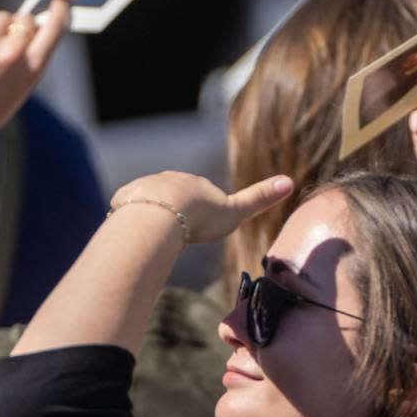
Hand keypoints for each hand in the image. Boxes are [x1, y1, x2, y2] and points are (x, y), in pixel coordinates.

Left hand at [0, 0, 69, 162]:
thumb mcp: (28, 82)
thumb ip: (35, 53)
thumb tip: (36, 24)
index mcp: (35, 66)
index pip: (54, 28)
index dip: (59, 11)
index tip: (59, 3)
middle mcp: (14, 55)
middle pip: (24, 18)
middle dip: (21, 26)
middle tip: (11, 45)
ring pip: (1, 17)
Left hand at [111, 172, 293, 244]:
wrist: (162, 216)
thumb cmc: (202, 217)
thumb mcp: (236, 212)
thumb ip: (260, 198)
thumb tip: (290, 181)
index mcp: (197, 183)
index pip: (201, 195)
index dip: (202, 210)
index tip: (201, 223)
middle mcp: (171, 179)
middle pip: (175, 196)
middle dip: (176, 211)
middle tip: (179, 233)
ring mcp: (147, 187)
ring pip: (150, 202)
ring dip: (153, 215)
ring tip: (155, 237)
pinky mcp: (126, 196)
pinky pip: (128, 207)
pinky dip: (131, 218)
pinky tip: (135, 233)